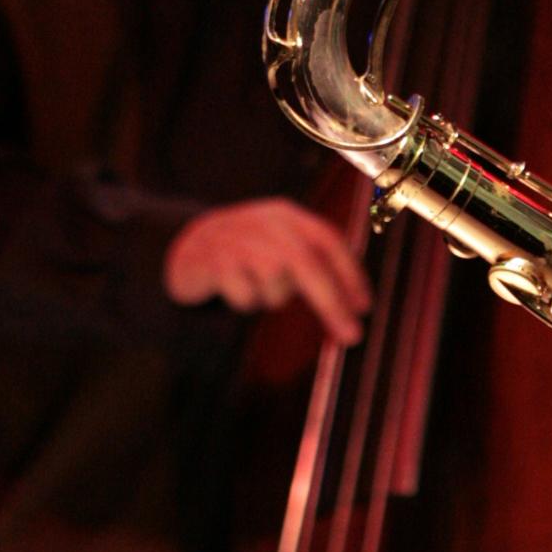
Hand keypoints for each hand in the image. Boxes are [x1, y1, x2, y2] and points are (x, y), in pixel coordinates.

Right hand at [164, 199, 369, 340]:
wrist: (187, 245)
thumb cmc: (246, 252)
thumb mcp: (279, 245)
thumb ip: (312, 263)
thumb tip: (352, 304)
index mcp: (287, 216)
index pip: (328, 240)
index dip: (350, 273)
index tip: (364, 307)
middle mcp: (265, 223)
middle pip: (306, 263)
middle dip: (332, 302)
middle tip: (351, 336)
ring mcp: (238, 240)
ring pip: (275, 284)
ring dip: (272, 298)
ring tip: (256, 288)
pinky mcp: (214, 261)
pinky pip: (245, 297)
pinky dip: (244, 302)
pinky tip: (232, 289)